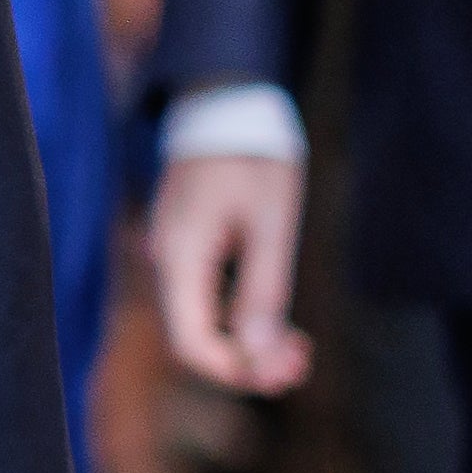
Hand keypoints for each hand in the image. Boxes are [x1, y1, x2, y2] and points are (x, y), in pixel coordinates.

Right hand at [148, 150, 312, 395]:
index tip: (282, 372)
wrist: (228, 100)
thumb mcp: (271, 222)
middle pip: (196, 338)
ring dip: (247, 343)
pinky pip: (207, 298)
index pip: (191, 343)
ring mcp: (176, 253)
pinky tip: (276, 322)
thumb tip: (258, 354)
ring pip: (203, 321)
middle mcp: (169, 261)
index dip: (233, 369)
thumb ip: (263, 290)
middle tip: (302, 364)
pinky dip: (239, 317)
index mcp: (181, 257)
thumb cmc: (253, 154)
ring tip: (300, 349)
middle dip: (247, 361)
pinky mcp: (190, 246)